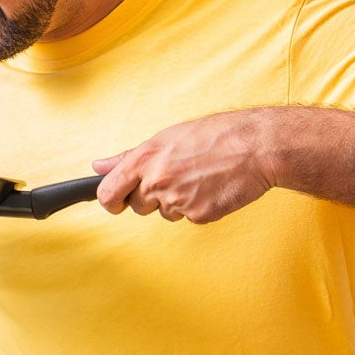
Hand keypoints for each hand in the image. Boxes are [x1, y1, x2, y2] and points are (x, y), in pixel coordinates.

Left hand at [93, 110, 277, 223]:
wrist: (256, 146)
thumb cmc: (215, 135)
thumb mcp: (166, 137)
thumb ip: (128, 157)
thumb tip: (98, 166)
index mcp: (145, 159)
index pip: (108, 193)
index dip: (109, 200)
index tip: (115, 202)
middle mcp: (157, 181)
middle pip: (137, 206)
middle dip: (150, 197)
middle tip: (176, 177)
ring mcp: (178, 201)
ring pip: (164, 213)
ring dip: (176, 201)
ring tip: (199, 177)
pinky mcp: (199, 215)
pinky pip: (188, 218)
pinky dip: (198, 206)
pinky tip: (212, 187)